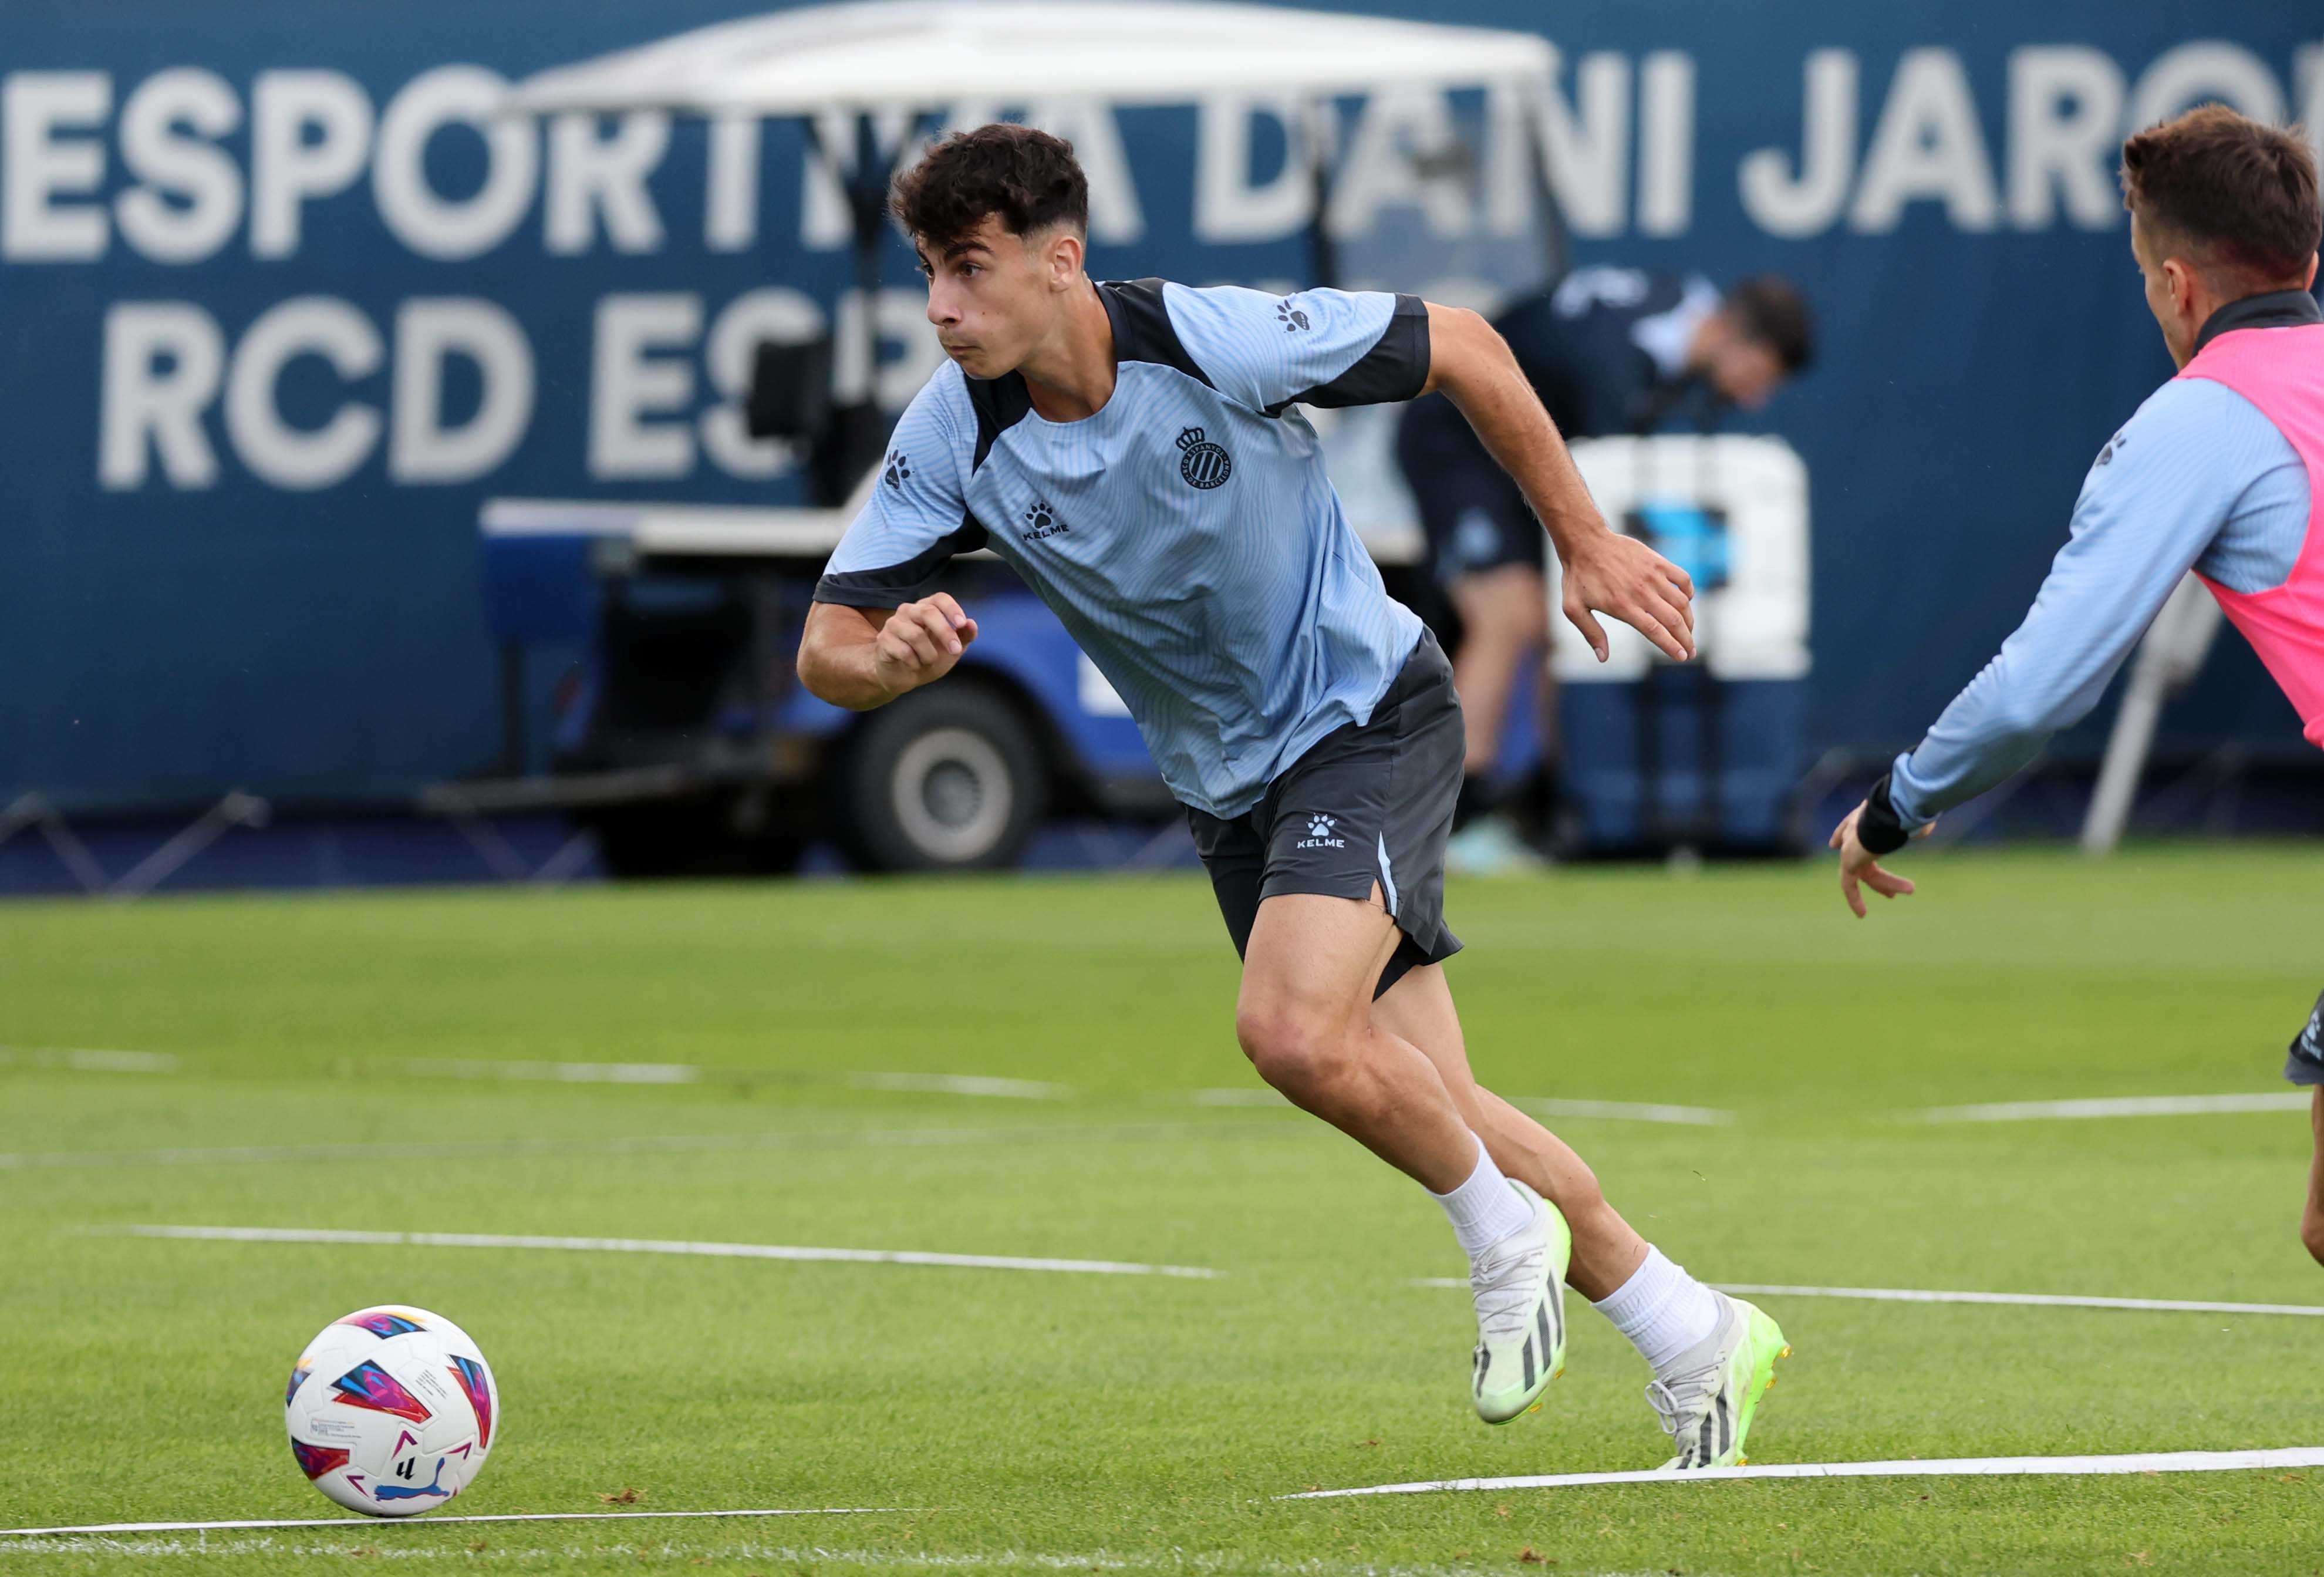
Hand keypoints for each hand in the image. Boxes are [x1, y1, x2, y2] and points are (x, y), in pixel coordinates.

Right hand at [871, 594, 977, 696]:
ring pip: (916, 635)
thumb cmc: (928, 657)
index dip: (952, 608)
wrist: (902, 676)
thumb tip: (972, 624)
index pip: (939, 598)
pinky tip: (913, 665)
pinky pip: (904, 651)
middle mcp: (908, 611)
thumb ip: (964, 637)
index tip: (962, 623)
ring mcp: (894, 624)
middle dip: (945, 633)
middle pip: (927, 613)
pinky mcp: (883, 640)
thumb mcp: (951, 650)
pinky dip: (915, 663)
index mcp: (926, 608)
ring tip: (928, 661)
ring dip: (929, 655)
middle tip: (955, 650)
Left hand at [1559, 532, 1695, 661]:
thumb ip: (1591, 633)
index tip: (1682, 657)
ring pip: (1681, 602)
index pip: (1655, 631)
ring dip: (1689, 620)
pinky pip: (1682, 578)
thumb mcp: (1574, 609)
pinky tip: (1686, 601)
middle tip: (1691, 651)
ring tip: (1689, 631)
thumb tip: (1603, 657)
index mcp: (1623, 606)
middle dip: (1686, 639)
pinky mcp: (1657, 562)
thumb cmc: (1577, 577)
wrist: (1585, 542)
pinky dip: (1689, 592)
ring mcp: (1652, 576)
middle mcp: (1641, 592)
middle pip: (1673, 620)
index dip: (1671, 646)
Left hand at [1828, 800, 1926, 918]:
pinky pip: (1849, 885)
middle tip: (1888, 886)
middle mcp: (1854, 829)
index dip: (1842, 834)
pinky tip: (1862, 914)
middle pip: (1862, 854)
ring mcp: (1849, 846)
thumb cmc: (1905, 812)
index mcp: (1865, 815)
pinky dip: (1854, 899)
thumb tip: (1924, 829)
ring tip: (1911, 889)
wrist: (1889, 813)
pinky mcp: (1847, 862)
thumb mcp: (1912, 817)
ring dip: (1887, 883)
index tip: (1835, 843)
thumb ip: (1914, 824)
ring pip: (1866, 871)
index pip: (1849, 826)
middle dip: (1875, 871)